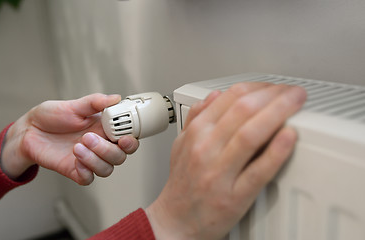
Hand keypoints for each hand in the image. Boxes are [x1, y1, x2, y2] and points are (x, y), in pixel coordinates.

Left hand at [1, 93, 138, 184]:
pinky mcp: (75, 170)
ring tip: (77, 146)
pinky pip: (88, 179)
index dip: (131, 142)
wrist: (29, 130)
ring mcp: (88, 159)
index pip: (128, 139)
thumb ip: (95, 102)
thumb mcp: (73, 106)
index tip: (124, 138)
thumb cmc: (52, 116)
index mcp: (104, 129)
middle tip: (88, 137)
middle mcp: (100, 146)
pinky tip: (75, 160)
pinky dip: (85, 171)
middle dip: (107, 150)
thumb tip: (115, 98)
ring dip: (95, 159)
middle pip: (120, 157)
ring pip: (107, 169)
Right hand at [146, 83, 306, 239]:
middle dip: (273, 95)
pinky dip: (275, 152)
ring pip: (250, 134)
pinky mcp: (234, 196)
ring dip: (278, 113)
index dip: (258, 87)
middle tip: (293, 91)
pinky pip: (257, 171)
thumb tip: (214, 96)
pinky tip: (289, 137)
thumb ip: (196, 118)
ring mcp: (219, 172)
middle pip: (243, 110)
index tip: (274, 87)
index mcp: (196, 133)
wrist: (176, 221)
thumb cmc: (182, 184)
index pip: (230, 98)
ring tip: (297, 103)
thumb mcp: (181, 145)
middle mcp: (206, 149)